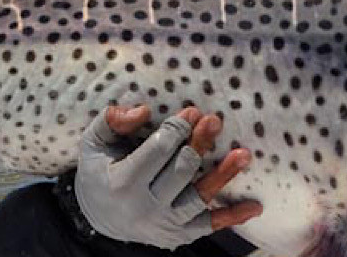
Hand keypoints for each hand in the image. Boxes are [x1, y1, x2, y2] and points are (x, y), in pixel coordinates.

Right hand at [73, 105, 261, 247]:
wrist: (97, 217)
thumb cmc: (100, 171)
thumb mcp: (93, 142)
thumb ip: (112, 120)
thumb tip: (144, 111)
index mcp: (123, 182)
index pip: (157, 150)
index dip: (176, 128)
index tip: (192, 111)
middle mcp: (145, 207)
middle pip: (182, 171)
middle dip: (200, 143)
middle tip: (215, 121)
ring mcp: (164, 224)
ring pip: (199, 197)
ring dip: (223, 175)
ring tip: (243, 154)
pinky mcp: (178, 235)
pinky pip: (209, 225)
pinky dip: (232, 217)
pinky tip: (253, 206)